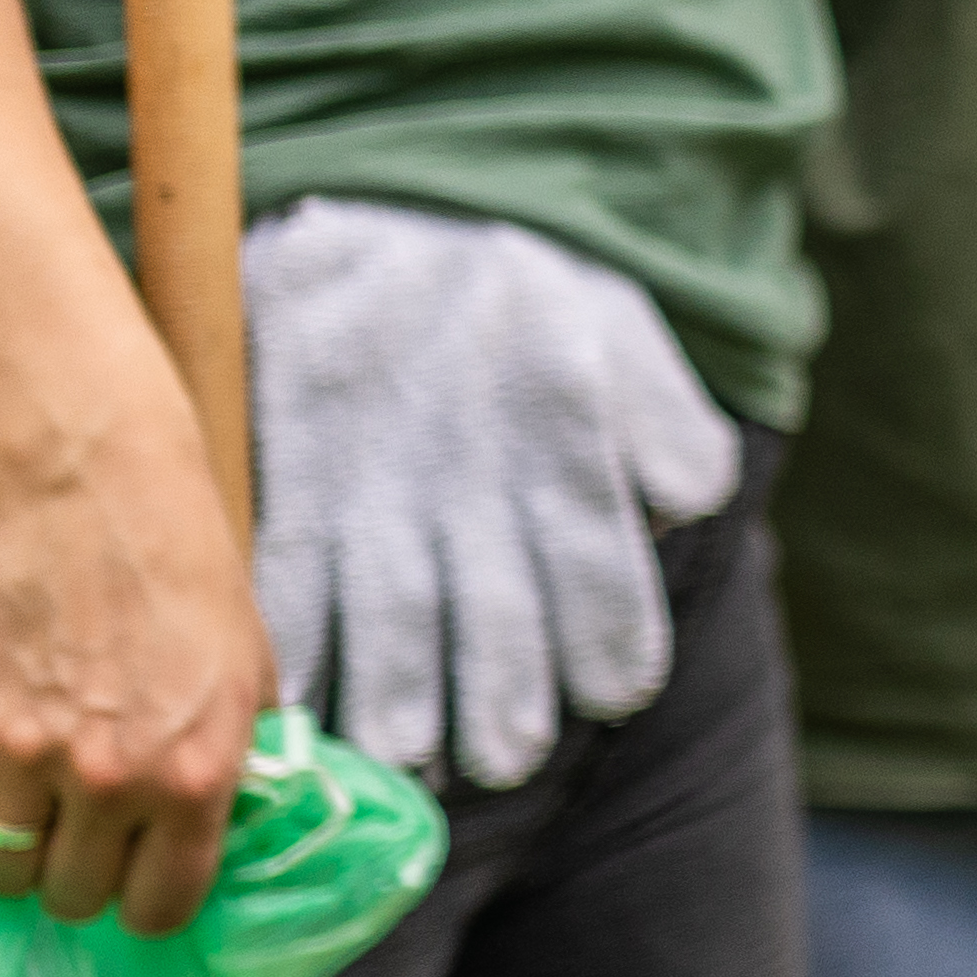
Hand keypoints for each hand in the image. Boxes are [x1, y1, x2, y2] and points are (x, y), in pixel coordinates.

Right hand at [0, 409, 272, 938]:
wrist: (101, 505)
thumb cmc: (190, 589)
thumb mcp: (251, 685)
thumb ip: (235, 772)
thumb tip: (215, 844)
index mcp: (195, 779)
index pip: (158, 910)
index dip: (145, 904)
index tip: (136, 883)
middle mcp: (111, 781)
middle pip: (69, 898)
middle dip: (76, 877)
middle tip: (79, 837)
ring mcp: (26, 756)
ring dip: (11, 853)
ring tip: (29, 811)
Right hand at [239, 199, 745, 793]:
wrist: (387, 216)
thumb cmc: (521, 298)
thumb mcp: (621, 338)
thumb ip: (667, 429)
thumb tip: (682, 510)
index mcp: (561, 443)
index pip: (600, 563)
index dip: (608, 637)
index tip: (611, 694)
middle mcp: (472, 473)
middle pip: (495, 606)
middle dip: (502, 692)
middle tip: (501, 760)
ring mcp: (379, 477)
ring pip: (393, 607)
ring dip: (401, 693)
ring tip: (408, 757)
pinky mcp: (297, 471)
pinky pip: (294, 573)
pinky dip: (298, 645)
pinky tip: (305, 708)